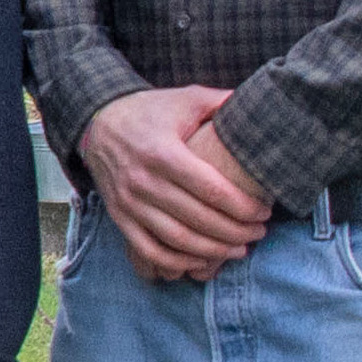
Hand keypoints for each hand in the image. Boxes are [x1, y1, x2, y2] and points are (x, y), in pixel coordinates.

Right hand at [79, 86, 272, 282]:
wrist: (97, 123)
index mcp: (163, 152)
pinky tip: (201, 260)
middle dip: (236, 232)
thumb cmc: (150, 111)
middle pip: (199, 218)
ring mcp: (129, 201)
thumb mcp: (185, 99)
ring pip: (177, 239)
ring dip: (213, 250)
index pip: (212, 189)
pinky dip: (176, 262)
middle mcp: (143, 180)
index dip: (243, 206)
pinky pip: (148, 249)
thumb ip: (220, 102)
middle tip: (258, 233)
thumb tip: (257, 102)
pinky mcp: (119, 215)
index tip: (264, 211)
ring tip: (239, 249)